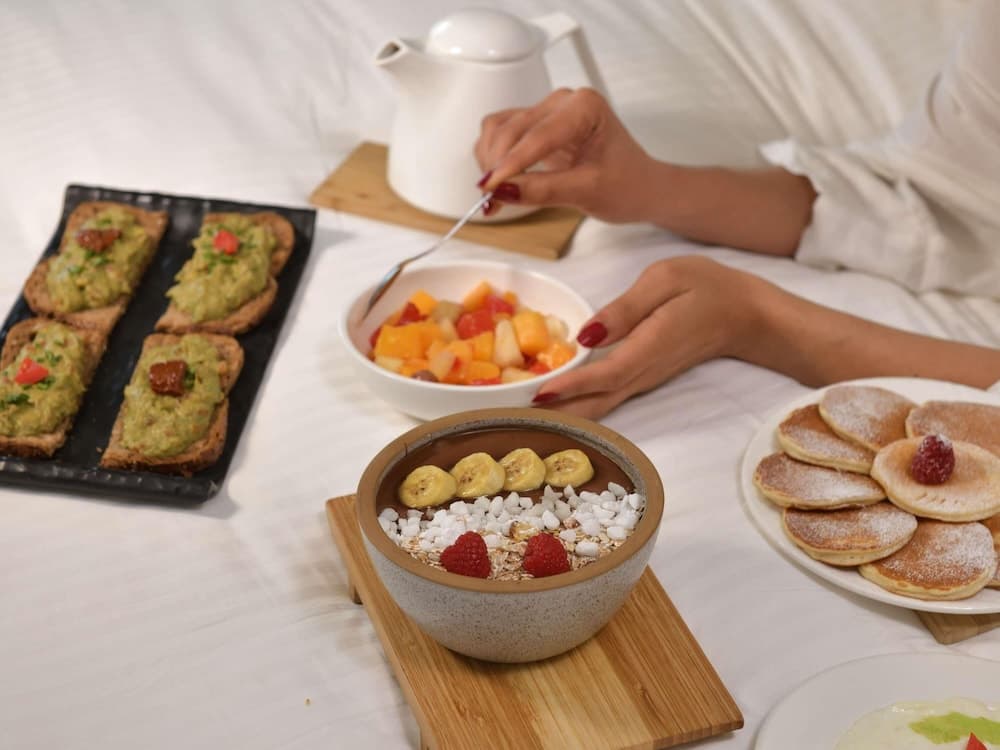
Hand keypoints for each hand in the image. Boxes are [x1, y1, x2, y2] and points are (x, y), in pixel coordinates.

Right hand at [475, 87, 662, 221]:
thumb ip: (544, 190)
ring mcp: (547, 112)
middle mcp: (563, 102)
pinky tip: (498, 181)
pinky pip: (500, 133)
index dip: (510, 164)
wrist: (640, 187)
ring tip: (496, 193)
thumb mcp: (588, 192)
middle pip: (511, 128)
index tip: (489, 188)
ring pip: (499, 128)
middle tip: (491, 199)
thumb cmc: (627, 184)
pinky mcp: (536, 126)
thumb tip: (503, 191)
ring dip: (490, 159)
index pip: (537, 135)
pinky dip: (492, 156)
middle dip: (497, 164)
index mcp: (585, 107)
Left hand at [533, 256, 773, 418]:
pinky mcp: (642, 376)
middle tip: (515, 419)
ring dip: (566, 413)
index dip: (572, 386)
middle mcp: (644, 371)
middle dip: (558, 412)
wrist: (745, 315)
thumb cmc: (706, 287)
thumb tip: (588, 334)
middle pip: (597, 401)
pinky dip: (580, 404)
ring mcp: (644, 378)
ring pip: (601, 403)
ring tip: (524, 418)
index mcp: (650, 345)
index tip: (539, 394)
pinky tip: (556, 405)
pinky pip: (607, 396)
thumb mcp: (665, 279)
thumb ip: (626, 308)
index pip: (605, 373)